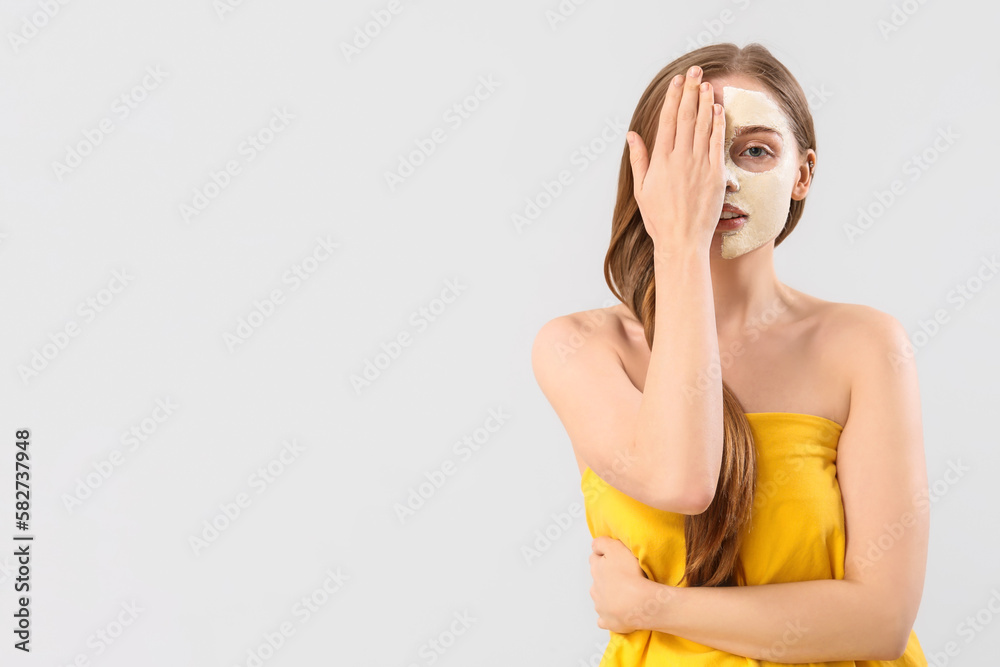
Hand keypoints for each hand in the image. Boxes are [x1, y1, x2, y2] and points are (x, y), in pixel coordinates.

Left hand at [589, 536, 650, 633]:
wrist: (639, 604)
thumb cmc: (631, 575)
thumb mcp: (616, 548)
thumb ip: (602, 543)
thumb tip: (594, 545)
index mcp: (596, 569)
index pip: (594, 559)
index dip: (604, 557)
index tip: (614, 559)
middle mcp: (594, 588)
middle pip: (597, 579)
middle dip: (606, 578)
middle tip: (623, 577)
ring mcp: (600, 606)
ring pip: (600, 598)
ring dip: (608, 596)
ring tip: (624, 596)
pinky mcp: (607, 621)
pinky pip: (604, 619)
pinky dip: (609, 617)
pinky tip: (618, 614)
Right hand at [625, 65, 726, 253]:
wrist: (682, 241)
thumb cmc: (659, 218)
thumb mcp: (642, 189)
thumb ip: (639, 158)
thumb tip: (632, 135)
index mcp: (661, 161)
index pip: (668, 121)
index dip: (673, 98)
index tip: (677, 81)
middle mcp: (681, 159)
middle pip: (686, 117)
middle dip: (690, 91)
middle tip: (695, 71)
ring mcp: (700, 166)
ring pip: (703, 126)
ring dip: (705, 101)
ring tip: (707, 83)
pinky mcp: (715, 175)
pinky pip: (717, 143)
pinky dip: (717, 124)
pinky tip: (717, 108)